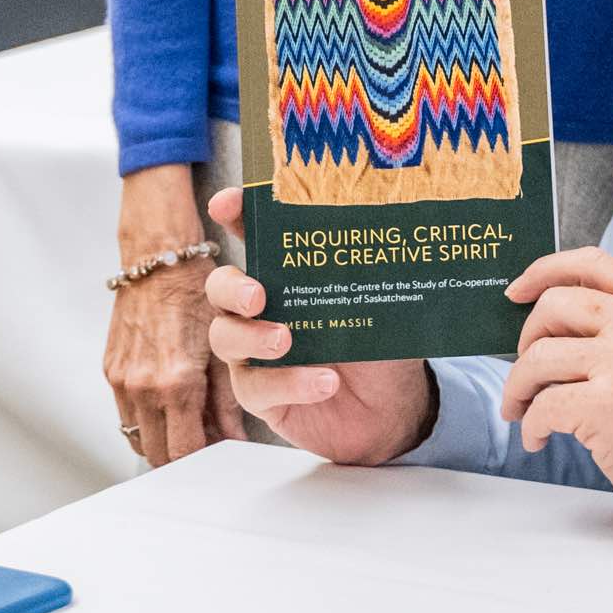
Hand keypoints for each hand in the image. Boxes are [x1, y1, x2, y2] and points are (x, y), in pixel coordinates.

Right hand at [103, 167, 241, 466]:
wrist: (158, 258)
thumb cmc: (198, 292)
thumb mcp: (225, 344)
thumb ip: (229, 397)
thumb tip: (235, 439)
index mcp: (176, 382)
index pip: (188, 452)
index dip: (208, 462)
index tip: (225, 460)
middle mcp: (143, 387)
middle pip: (161, 456)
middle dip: (186, 460)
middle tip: (212, 452)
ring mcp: (122, 381)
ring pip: (141, 441)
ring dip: (165, 445)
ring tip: (194, 434)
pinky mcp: (111, 372)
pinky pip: (127, 418)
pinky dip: (148, 425)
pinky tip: (172, 414)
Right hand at [202, 187, 437, 465]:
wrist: (391, 407)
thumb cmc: (380, 345)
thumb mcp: (381, 302)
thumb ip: (372, 273)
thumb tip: (389, 230)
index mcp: (288, 274)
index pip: (254, 235)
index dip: (236, 214)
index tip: (227, 204)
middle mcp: (262, 309)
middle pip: (220, 288)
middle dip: (232, 287)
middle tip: (258, 296)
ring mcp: (255, 353)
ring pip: (225, 338)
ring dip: (254, 337)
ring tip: (287, 340)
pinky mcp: (261, 397)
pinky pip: (258, 389)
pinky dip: (291, 383)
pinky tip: (325, 381)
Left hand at [497, 248, 612, 528]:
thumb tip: (551, 325)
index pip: (591, 263)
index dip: (545, 271)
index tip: (517, 292)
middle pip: (553, 306)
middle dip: (525, 340)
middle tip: (526, 372)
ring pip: (538, 357)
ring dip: (518, 387)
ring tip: (521, 410)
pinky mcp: (605, 404)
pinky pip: (542, 405)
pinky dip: (530, 425)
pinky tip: (538, 439)